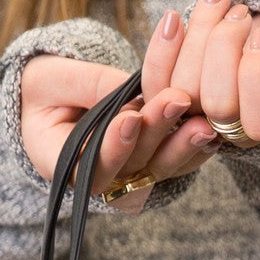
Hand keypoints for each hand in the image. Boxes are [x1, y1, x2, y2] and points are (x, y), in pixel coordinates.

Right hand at [19, 52, 222, 212]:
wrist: (53, 102)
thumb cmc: (45, 90)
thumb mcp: (52, 80)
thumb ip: (89, 86)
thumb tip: (134, 93)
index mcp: (63, 164)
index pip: (92, 166)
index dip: (113, 146)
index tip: (130, 118)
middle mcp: (100, 179)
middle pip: (133, 165)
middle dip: (156, 132)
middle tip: (178, 100)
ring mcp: (129, 176)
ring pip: (159, 167)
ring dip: (184, 145)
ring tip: (205, 122)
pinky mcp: (151, 165)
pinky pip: (175, 162)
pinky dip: (195, 148)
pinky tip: (214, 131)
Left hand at [148, 0, 259, 147]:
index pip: (259, 122)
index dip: (257, 77)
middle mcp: (236, 132)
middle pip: (217, 105)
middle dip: (226, 46)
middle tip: (243, 14)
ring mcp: (202, 117)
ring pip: (183, 88)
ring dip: (200, 32)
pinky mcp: (176, 95)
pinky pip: (157, 81)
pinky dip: (164, 44)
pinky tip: (176, 18)